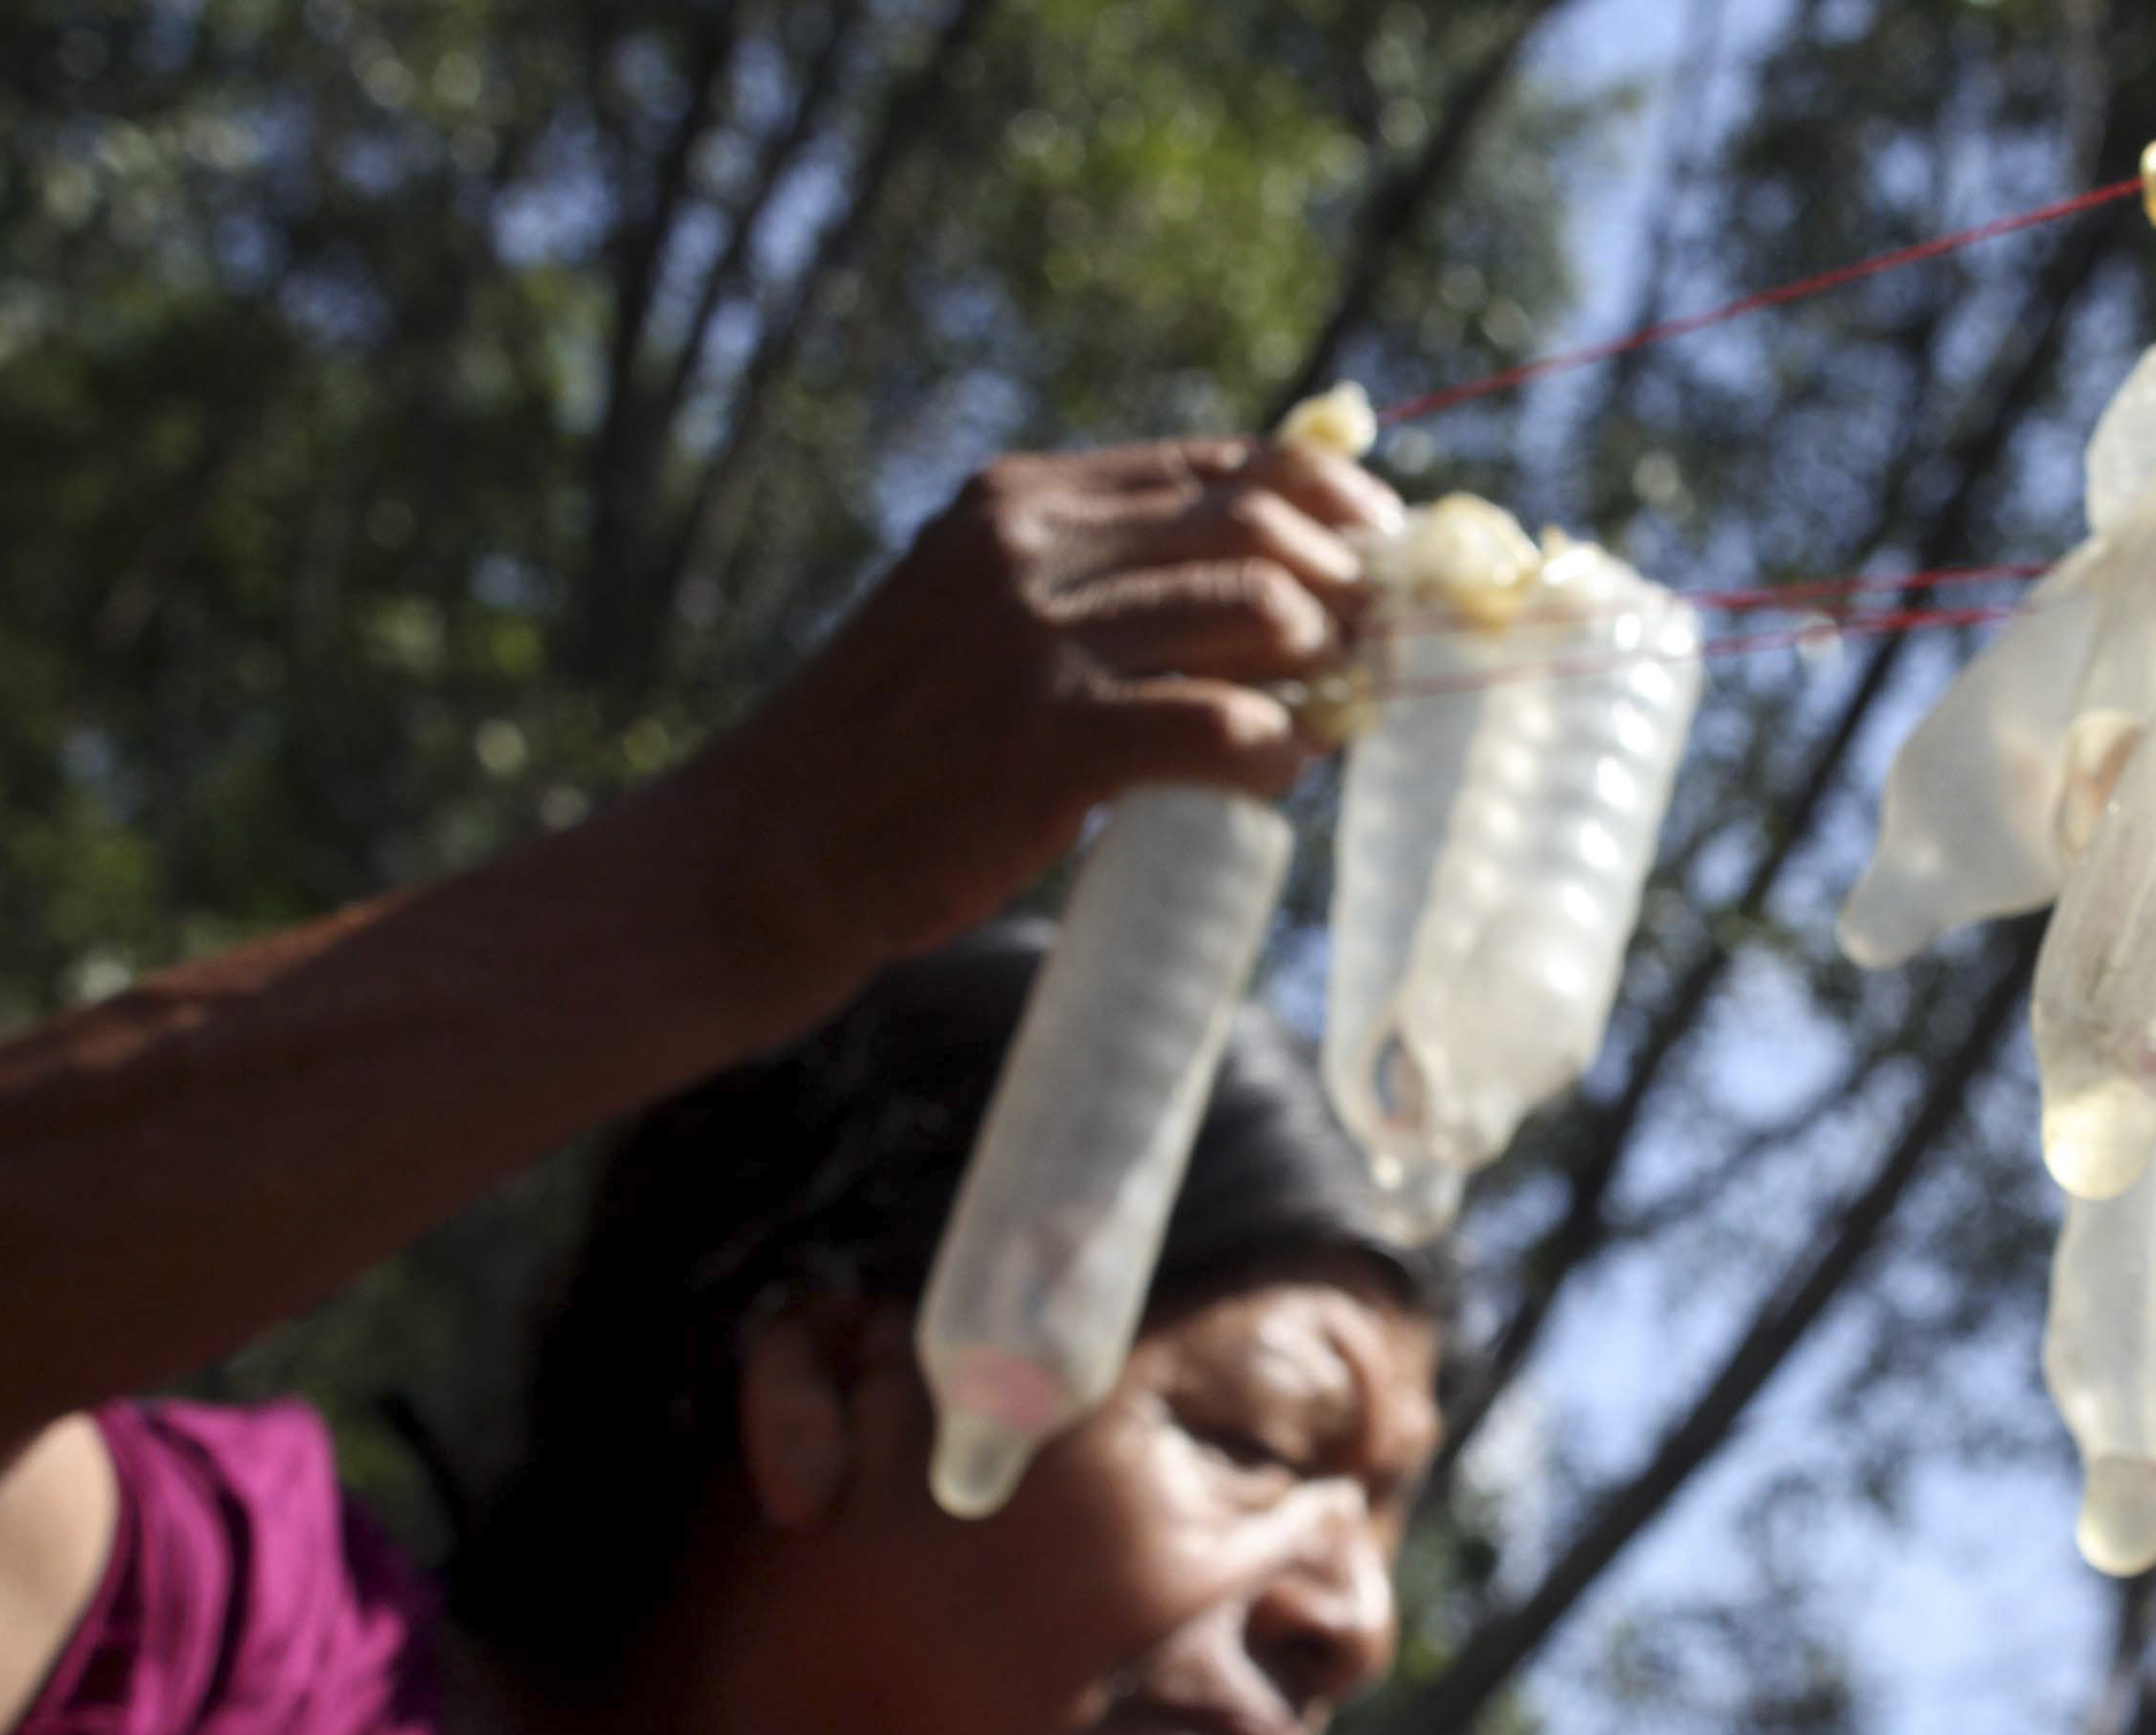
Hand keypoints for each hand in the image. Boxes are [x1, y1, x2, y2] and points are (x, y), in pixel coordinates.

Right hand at [697, 434, 1402, 983]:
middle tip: (1381, 654)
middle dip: (1351, 587)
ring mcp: (1039, 643)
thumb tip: (1273, 593)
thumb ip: (1096, 583)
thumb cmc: (897, 747)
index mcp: (1024, 500)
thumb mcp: (979, 614)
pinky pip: (1223, 726)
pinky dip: (1276, 753)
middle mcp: (1032, 548)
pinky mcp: (1050, 745)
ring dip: (1325, 670)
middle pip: (1262, 525)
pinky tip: (1271, 779)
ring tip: (1327, 721)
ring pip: (1260, 612)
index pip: (1227, 464)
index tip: (1384, 558)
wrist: (771, 849)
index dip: (1335, 506)